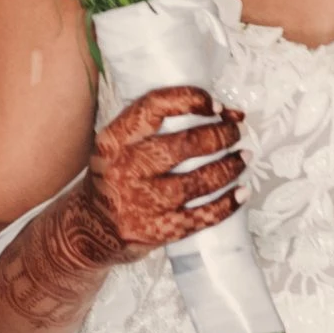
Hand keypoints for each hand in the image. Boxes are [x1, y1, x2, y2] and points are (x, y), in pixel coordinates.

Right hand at [71, 85, 245, 266]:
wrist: (90, 232)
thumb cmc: (114, 179)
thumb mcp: (117, 148)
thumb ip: (153, 129)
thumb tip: (218, 111)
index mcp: (114, 141)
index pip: (155, 107)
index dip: (191, 100)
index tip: (215, 105)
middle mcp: (126, 169)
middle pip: (185, 145)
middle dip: (220, 135)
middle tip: (235, 132)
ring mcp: (142, 202)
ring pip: (199, 180)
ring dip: (229, 166)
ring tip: (243, 157)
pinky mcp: (158, 231)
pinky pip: (202, 216)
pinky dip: (227, 204)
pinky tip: (241, 193)